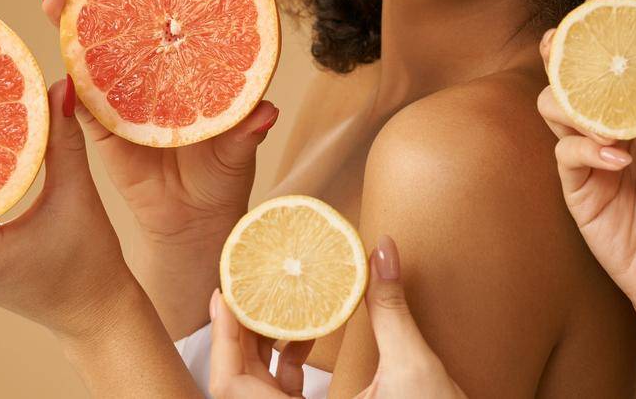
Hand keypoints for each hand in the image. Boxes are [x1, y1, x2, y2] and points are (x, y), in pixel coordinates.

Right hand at [42, 0, 276, 331]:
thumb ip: (249, 132)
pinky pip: (79, 101)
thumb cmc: (222, 176)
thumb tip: (267, 113)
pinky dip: (64, 78)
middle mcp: (153, 67)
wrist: (194, 223)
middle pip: (126, 8)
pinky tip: (49, 58)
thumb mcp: (239, 153)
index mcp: (189, 59)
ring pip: (94, 44)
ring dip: (72, 15)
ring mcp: (123, 94)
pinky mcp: (101, 129)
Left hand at [208, 236, 466, 398]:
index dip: (223, 339)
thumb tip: (383, 250)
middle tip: (248, 286)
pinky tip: (305, 332)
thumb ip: (390, 311)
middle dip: (242, 333)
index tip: (224, 294)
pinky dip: (287, 364)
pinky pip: (284, 397)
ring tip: (275, 301)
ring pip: (261, 391)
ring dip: (265, 347)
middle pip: (241, 385)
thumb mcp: (412, 369)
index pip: (233, 387)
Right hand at [537, 26, 635, 333]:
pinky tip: (615, 157)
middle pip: (572, 81)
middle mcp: (612, 131)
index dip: (600, 37)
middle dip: (562, 56)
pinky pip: (567, 158)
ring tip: (604, 118)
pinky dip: (586, 149)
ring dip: (574, 103)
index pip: (616, 68)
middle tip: (562, 41)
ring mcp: (591, 161)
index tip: (597, 5)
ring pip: (558, 112)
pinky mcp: (581, 193)